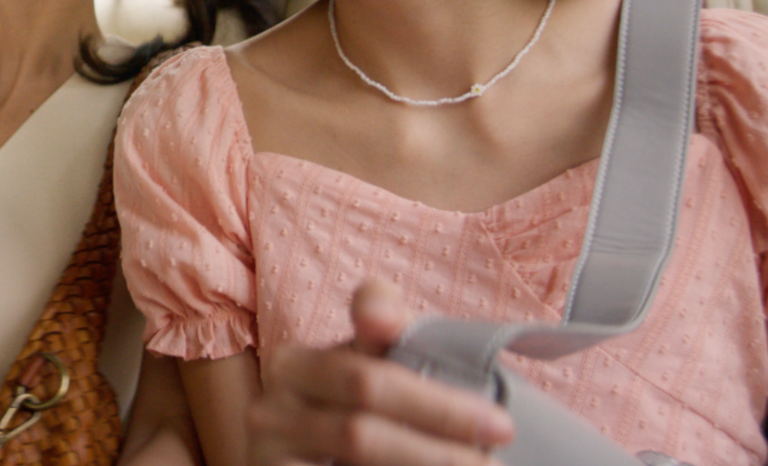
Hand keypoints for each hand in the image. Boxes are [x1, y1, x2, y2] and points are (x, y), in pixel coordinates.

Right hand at [246, 281, 513, 465]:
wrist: (306, 451)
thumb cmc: (353, 404)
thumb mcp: (366, 358)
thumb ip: (380, 321)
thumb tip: (383, 315)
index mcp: (291, 365)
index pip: (368, 381)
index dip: (437, 406)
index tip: (501, 425)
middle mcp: (267, 413)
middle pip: (361, 434)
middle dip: (438, 449)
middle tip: (497, 459)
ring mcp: (267, 456)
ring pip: (354, 461)